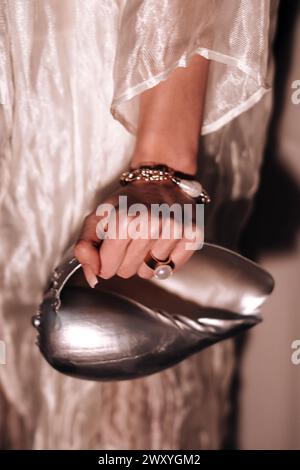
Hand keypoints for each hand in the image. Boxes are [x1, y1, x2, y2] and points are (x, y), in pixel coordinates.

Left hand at [74, 181, 202, 286]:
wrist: (161, 182)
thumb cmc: (128, 202)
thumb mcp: (98, 217)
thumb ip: (85, 247)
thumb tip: (92, 277)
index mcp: (124, 219)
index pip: (107, 268)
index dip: (105, 260)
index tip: (111, 244)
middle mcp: (152, 224)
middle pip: (126, 272)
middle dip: (124, 259)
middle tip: (131, 237)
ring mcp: (174, 230)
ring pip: (148, 273)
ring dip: (145, 259)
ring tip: (148, 236)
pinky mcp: (192, 236)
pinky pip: (170, 269)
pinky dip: (165, 259)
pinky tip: (163, 241)